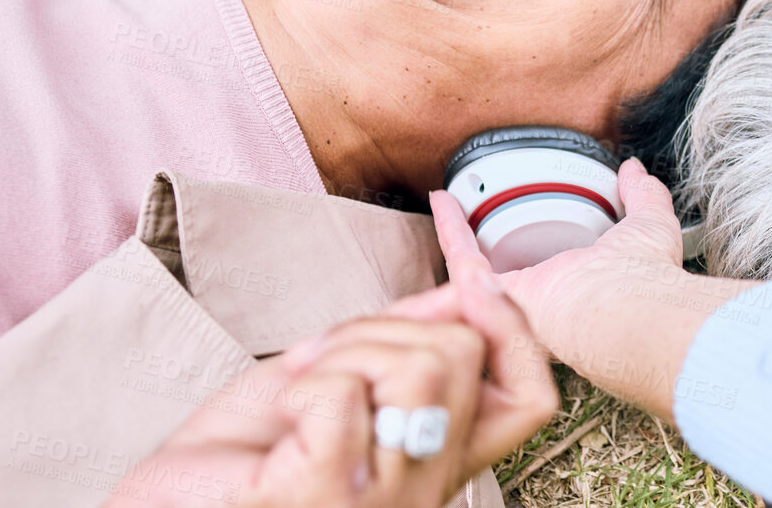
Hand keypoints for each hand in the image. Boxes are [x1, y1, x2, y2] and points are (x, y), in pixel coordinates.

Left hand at [103, 276, 555, 507]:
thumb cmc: (236, 465)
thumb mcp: (336, 383)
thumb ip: (402, 344)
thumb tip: (465, 289)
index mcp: (435, 464)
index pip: (535, 398)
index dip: (516, 329)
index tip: (470, 284)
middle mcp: (423, 489)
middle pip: (466, 357)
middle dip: (385, 326)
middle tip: (324, 362)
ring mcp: (382, 499)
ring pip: (424, 366)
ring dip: (347, 350)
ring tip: (302, 386)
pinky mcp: (327, 495)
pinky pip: (344, 396)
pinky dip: (304, 383)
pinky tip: (282, 417)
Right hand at [429, 162, 732, 419]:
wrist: (630, 308)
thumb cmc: (645, 279)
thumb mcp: (649, 225)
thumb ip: (644, 196)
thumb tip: (636, 172)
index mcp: (583, 288)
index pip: (554, 269)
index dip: (537, 248)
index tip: (525, 222)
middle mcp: (548, 303)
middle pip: (509, 274)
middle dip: (488, 247)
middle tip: (471, 215)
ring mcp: (520, 302)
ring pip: (479, 268)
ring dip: (459, 234)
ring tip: (446, 203)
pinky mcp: (500, 293)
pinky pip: (464, 259)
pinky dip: (449, 228)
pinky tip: (442, 200)